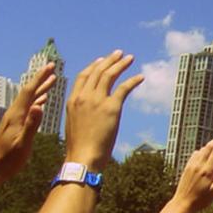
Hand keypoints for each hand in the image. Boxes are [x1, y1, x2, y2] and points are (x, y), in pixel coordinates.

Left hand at [0, 63, 55, 185]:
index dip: (40, 77)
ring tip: (51, 81)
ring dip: (40, 89)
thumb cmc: (8, 160)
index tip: (51, 66)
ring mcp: (14, 120)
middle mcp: (14, 114)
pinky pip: (28, 108)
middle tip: (52, 68)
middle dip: (41, 79)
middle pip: (29, 92)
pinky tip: (41, 102)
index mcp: (16, 116)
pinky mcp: (14, 126)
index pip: (30, 91)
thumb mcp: (22, 143)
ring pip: (29, 99)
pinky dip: (36, 101)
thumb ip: (32, 124)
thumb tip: (40, 105)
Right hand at [63, 52, 140, 168]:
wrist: (82, 158)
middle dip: (109, 60)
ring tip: (130, 58)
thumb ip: (81, 113)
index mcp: (72, 100)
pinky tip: (140, 77)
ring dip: (121, 64)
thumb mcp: (74, 125)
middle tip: (119, 53)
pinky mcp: (111, 107)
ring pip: (110, 75)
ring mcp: (97, 101)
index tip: (101, 60)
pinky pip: (124, 88)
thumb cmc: (79, 147)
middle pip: (97, 71)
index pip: (83, 76)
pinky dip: (133, 81)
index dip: (93, 66)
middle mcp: (84, 97)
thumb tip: (89, 113)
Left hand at [173, 136, 212, 212]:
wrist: (182, 204)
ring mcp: (191, 166)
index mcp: (207, 171)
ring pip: (201, 150)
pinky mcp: (187, 168)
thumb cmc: (200, 200)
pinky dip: (201, 150)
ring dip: (209, 145)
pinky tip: (203, 152)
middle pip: (208, 147)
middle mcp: (198, 166)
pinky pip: (194, 155)